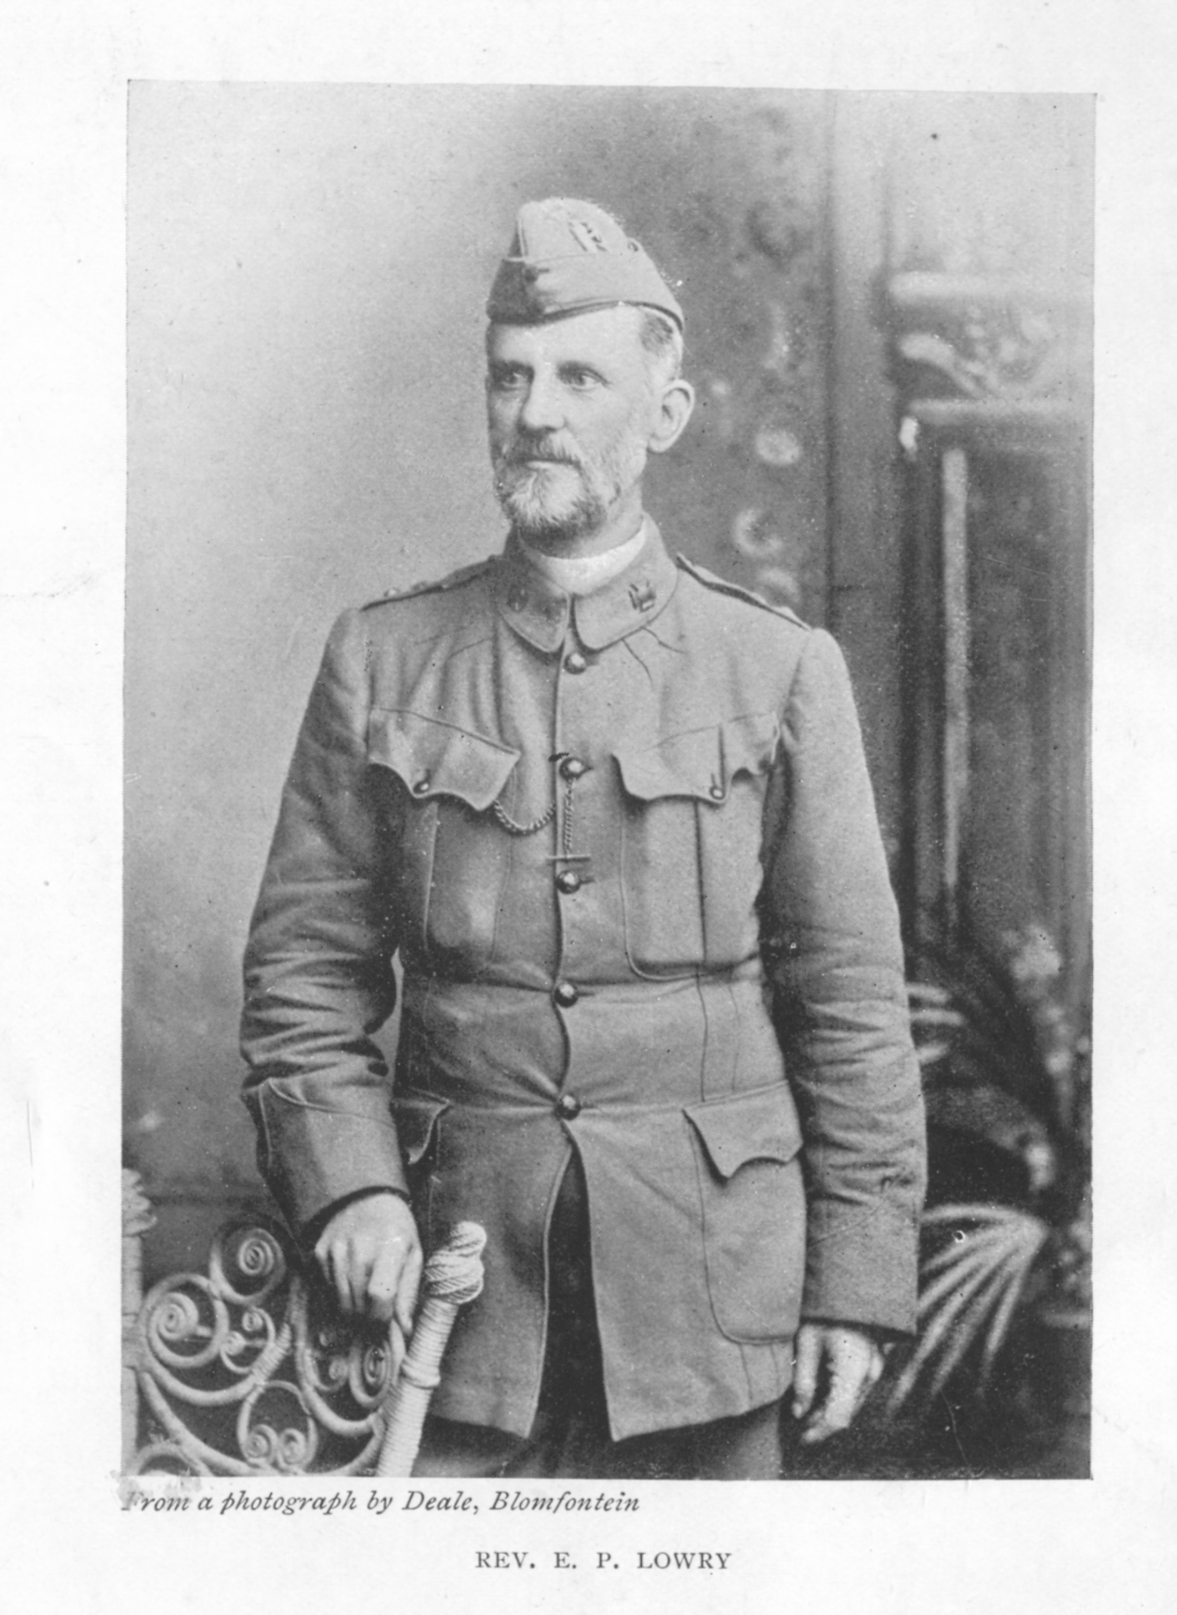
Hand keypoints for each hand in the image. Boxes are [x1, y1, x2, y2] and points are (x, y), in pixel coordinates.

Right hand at [314, 1193, 422, 1336]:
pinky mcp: (318, 1253)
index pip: (381, 1294)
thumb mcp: (413, 1254)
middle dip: (367, 1320)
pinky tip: (349, 1285)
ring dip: (352, 1312)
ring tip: (363, 1304)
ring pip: (340, 1303)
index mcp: (391, 1245)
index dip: (382, 1318)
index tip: (385, 1323)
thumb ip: (408, 1293)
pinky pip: (326, 1292)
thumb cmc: (395, 1230)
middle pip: (358, 1305)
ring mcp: (335, 1250)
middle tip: (374, 1316)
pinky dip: (337, 1297)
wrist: (365, 1199)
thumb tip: (404, 1330)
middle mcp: (360, 1247)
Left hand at [791, 1322, 885, 1444]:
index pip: (839, 1417)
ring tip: (807, 1410)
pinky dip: (840, 1398)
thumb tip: (799, 1414)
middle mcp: (869, 1374)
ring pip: (853, 1403)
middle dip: (823, 1423)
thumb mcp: (806, 1344)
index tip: (802, 1438)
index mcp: (853, 1370)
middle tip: (799, 1425)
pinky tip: (822, 1395)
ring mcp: (875, 1369)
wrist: (850, 1287)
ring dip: (831, 1411)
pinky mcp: (874, 1364)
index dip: (820, 1431)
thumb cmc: (824, 1313)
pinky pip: (857, 1391)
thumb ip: (803, 1382)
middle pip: (847, 1413)